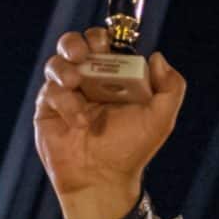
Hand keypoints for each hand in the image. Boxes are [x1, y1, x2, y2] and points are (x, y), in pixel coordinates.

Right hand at [34, 29, 187, 218]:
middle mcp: (88, 81)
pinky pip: (50, 90)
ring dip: (65, 67)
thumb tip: (158, 57)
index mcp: (113, 77)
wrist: (102, 180)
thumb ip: (170, 88)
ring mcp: (67, 93)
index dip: (103, 38)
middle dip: (77, 42)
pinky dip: (64, 100)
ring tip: (76, 83)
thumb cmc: (130, 151)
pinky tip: (77, 120)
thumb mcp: (160, 119)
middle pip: (74, 45)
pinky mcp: (48, 108)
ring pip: (57, 62)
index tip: (107, 44)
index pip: (103, 44)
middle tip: (84, 53)